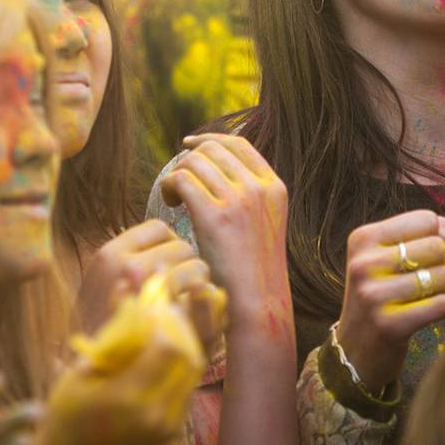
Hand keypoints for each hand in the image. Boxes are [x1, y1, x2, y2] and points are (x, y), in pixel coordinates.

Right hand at [22, 292, 203, 444]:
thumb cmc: (66, 415)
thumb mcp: (80, 372)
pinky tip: (164, 349)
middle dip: (179, 326)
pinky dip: (180, 363)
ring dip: (184, 342)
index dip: (163, 319)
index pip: (167, 348)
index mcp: (128, 398)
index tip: (150, 303)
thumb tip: (131, 297)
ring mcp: (167, 426)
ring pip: (193, 371)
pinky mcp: (171, 430)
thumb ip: (111, 337)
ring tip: (165, 324)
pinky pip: (186, 386)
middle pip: (189, 357)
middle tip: (164, 308)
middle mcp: (155, 414)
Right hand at [75, 219, 211, 335]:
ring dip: (198, 282)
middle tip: (177, 290)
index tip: (164, 268)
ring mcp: (152, 290)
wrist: (97, 377)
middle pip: (182, 245)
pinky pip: (202, 292)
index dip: (168, 246)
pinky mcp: (174, 317)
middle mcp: (127, 266)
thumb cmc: (104, 329)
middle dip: (186, 264)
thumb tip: (167, 249)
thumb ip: (132, 261)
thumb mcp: (104, 287)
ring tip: (185, 303)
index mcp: (108, 254)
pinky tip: (193, 315)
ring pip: (197, 266)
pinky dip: (206, 301)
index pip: (158, 228)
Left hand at [158, 134, 288, 324]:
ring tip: (173, 197)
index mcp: (275, 187)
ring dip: (176, 175)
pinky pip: (181, 180)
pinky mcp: (215, 216)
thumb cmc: (253, 270)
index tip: (189, 145)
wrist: (257, 305)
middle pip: (212, 150)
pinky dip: (169, 187)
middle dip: (189, 160)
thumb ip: (248, 195)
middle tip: (178, 183)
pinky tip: (169, 204)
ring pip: (193, 163)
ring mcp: (239, 200)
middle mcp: (259, 188)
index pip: (239, 144)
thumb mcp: (263, 223)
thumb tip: (217, 167)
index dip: (210, 139)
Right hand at [332, 209, 444, 390]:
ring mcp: (374, 295)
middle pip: (437, 246)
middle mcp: (364, 264)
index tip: (422, 255)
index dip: (436, 236)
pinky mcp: (390, 325)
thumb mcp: (390, 256)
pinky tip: (431, 312)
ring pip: (443, 275)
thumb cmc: (382, 294)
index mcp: (362, 238)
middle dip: (439, 264)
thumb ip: (429, 236)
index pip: (425, 219)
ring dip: (442, 288)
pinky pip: (444, 303)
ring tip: (420, 298)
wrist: (356, 349)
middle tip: (418, 280)